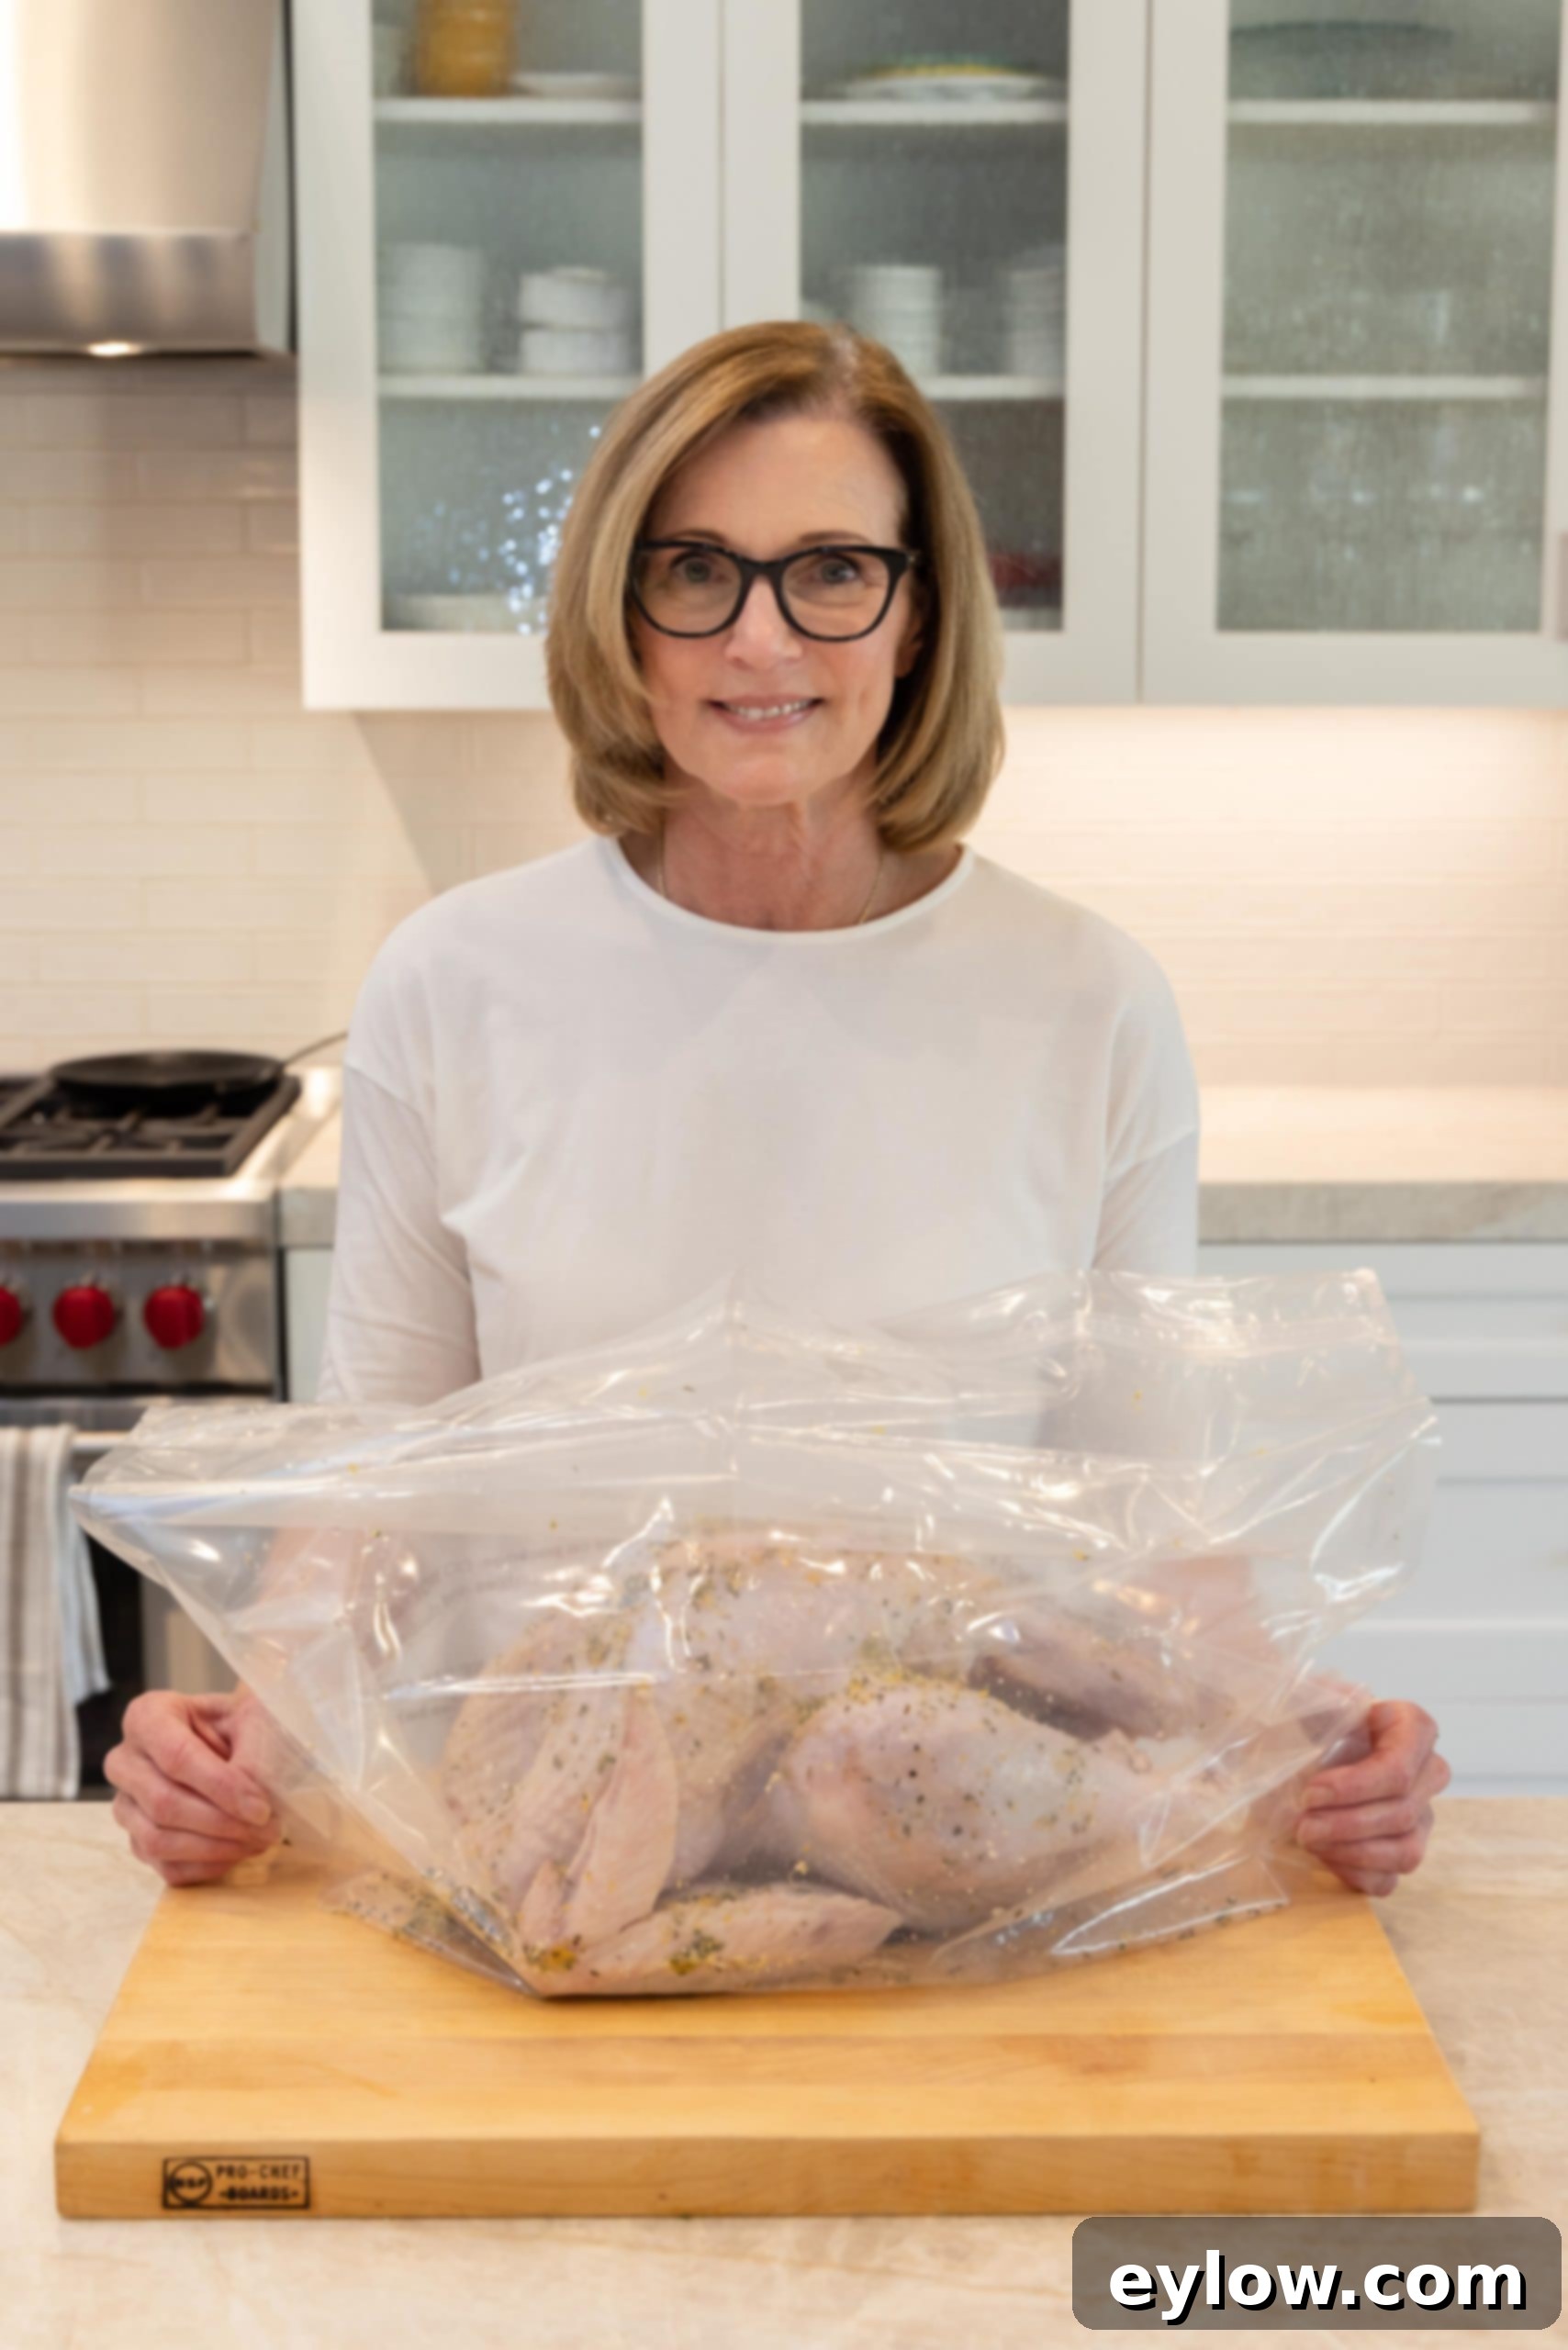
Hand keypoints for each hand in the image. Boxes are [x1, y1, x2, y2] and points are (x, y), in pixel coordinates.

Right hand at [104, 1688, 279, 1886]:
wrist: (239, 1746)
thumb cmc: (244, 1725)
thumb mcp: (255, 1719)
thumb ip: (250, 1754)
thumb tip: (248, 1802)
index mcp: (148, 1716)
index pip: (176, 1757)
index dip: (221, 1787)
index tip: (261, 1808)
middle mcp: (124, 1761)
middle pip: (163, 1803)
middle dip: (222, 1822)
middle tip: (269, 1829)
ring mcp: (126, 1805)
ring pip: (158, 1840)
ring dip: (215, 1848)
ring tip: (259, 1841)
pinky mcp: (138, 1841)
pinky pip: (166, 1866)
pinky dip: (207, 1866)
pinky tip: (239, 1851)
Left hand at [1293, 1698, 1450, 1895]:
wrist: (1293, 1747)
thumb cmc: (1305, 1718)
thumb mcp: (1308, 1699)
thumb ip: (1320, 1701)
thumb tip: (1334, 1706)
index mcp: (1411, 1726)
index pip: (1400, 1767)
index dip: (1356, 1787)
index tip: (1311, 1792)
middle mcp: (1427, 1772)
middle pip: (1403, 1811)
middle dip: (1346, 1824)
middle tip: (1301, 1824)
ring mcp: (1420, 1816)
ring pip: (1406, 1851)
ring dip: (1351, 1852)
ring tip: (1307, 1839)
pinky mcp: (1400, 1851)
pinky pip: (1390, 1879)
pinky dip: (1353, 1873)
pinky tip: (1322, 1855)